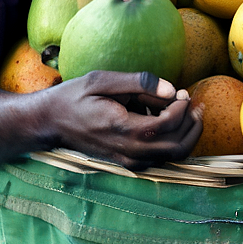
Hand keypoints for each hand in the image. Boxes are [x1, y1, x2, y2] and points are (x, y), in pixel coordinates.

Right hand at [46, 71, 203, 170]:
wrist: (51, 122)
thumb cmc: (75, 97)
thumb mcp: (102, 80)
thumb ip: (138, 83)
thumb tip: (171, 89)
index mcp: (121, 128)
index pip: (166, 125)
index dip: (181, 108)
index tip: (181, 92)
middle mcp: (128, 151)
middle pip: (177, 146)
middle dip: (191, 123)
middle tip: (191, 102)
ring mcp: (129, 161)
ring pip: (172, 156)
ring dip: (185, 133)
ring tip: (185, 109)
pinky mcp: (129, 163)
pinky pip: (161, 157)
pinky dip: (172, 140)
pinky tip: (166, 119)